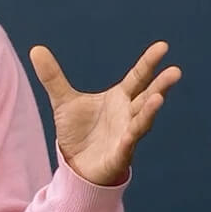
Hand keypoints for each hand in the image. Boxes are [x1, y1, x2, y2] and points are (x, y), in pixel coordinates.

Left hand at [28, 42, 180, 186]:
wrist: (75, 164)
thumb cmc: (78, 131)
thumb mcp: (63, 101)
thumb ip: (53, 77)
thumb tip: (36, 49)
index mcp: (120, 98)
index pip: (138, 77)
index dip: (149, 63)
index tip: (163, 47)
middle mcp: (128, 114)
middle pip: (148, 96)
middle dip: (160, 85)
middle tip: (175, 71)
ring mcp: (127, 134)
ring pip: (142, 121)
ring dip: (150, 111)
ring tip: (159, 98)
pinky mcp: (119, 155)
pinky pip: (126, 145)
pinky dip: (129, 138)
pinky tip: (131, 133)